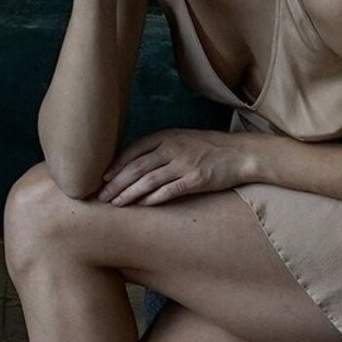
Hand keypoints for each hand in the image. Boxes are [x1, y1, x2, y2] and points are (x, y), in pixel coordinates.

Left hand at [97, 129, 251, 204]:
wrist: (241, 153)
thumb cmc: (209, 147)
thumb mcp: (182, 139)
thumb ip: (160, 147)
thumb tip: (134, 163)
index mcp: (167, 136)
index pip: (134, 150)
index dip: (116, 165)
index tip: (103, 178)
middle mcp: (172, 148)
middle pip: (136, 167)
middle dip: (116, 183)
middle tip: (101, 196)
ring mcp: (184, 164)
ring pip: (148, 181)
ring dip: (129, 193)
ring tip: (115, 204)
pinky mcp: (196, 180)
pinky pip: (169, 191)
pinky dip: (153, 199)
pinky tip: (141, 206)